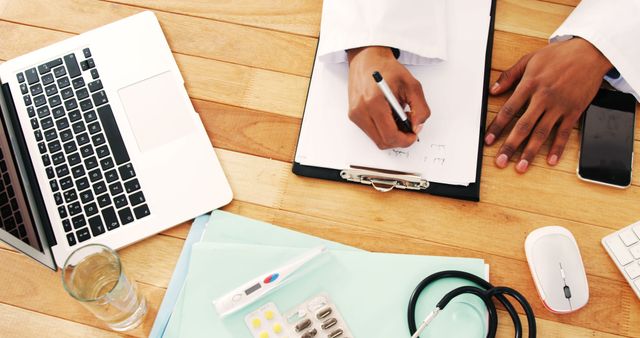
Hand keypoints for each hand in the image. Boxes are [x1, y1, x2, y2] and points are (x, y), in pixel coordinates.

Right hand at [347, 46, 429, 148]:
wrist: (367, 59)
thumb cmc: (387, 69)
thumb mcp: (412, 85)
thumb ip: (420, 108)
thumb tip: (417, 127)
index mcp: (374, 101)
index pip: (390, 135)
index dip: (405, 140)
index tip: (414, 134)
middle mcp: (360, 110)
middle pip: (383, 142)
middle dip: (399, 139)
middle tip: (409, 128)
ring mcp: (355, 114)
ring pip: (377, 139)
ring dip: (391, 134)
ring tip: (398, 118)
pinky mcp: (353, 115)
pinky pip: (371, 132)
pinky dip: (383, 129)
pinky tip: (389, 116)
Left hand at [485, 37, 612, 172]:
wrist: (590, 52)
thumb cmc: (559, 55)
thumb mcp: (530, 59)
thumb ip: (509, 75)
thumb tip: (493, 90)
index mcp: (530, 84)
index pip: (508, 110)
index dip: (497, 127)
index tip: (488, 140)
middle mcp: (543, 97)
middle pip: (523, 126)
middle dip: (510, 146)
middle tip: (500, 161)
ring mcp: (559, 106)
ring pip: (542, 133)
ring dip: (530, 152)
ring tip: (521, 167)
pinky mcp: (574, 111)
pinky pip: (564, 133)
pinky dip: (557, 148)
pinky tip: (550, 160)